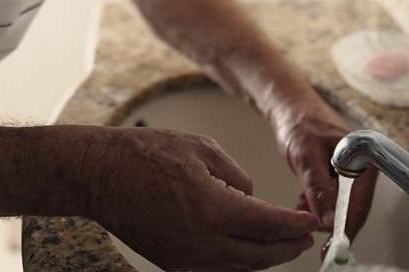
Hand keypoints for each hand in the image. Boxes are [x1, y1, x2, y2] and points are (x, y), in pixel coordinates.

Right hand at [87, 126, 319, 271]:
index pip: (270, 226)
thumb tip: (253, 198)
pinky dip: (237, 260)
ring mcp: (186, 258)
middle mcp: (202, 242)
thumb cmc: (143, 155)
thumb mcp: (202, 149)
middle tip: (303, 237)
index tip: (310, 222)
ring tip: (280, 242)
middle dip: (287, 249)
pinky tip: (245, 245)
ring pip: (240, 267)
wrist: (99, 175)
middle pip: (261, 257)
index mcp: (213, 209)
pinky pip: (216, 267)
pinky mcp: (173, 263)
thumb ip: (238, 177)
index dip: (295, 226)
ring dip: (264, 257)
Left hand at [272, 103, 377, 242]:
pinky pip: (335, 196)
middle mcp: (364, 165)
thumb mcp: (306, 157)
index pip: (359, 202)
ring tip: (304, 213)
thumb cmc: (300, 124)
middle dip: (333, 221)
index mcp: (365, 158)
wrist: (291, 107)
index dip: (345, 226)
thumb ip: (319, 189)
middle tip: (314, 232)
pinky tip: (305, 202)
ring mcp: (354, 169)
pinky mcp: (342, 172)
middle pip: (354, 205)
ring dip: (324, 212)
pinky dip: (320, 203)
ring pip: (343, 203)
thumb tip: (328, 221)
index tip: (332, 244)